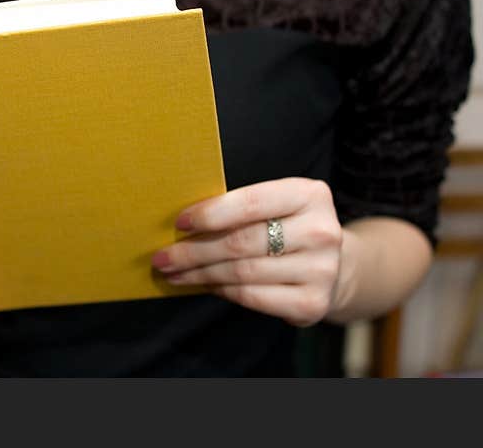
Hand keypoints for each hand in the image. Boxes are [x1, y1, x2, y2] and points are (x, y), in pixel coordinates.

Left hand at [153, 178, 342, 326]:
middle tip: (162, 257)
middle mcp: (321, 231)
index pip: (250, 203)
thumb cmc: (287, 228)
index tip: (179, 222)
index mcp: (308, 195)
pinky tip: (204, 285)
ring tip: (174, 273)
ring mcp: (321, 270)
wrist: (335, 266)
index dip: (210, 214)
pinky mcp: (313, 303)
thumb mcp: (275, 205)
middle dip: (194, 251)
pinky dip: (222, 291)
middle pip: (241, 242)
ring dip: (200, 274)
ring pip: (242, 272)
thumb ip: (239, 208)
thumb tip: (180, 222)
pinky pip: (252, 297)